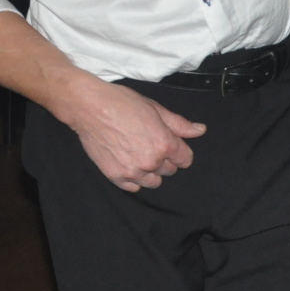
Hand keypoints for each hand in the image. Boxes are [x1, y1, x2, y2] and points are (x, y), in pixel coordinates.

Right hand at [58, 78, 206, 191]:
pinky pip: (134, 187)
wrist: (89, 107)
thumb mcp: (155, 108)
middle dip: (164, 159)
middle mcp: (151, 162)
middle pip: (169, 171)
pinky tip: (128, 162)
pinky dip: (134, 178)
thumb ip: (179, 124)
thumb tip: (200, 130)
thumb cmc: (122, 102)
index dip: (179, 150)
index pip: (185, 159)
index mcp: (164, 144)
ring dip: (150, 171)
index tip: (169, 142)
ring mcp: (133, 171)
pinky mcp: (116, 176)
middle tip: (149, 143)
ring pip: (153, 182)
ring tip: (138, 154)